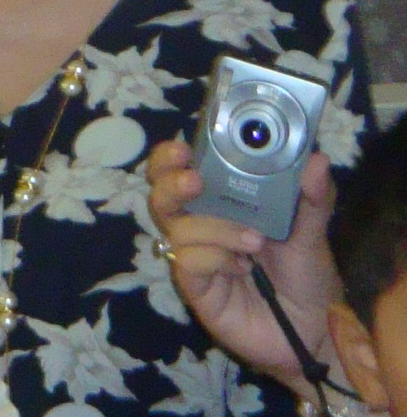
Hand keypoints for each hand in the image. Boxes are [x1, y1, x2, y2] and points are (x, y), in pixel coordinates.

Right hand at [147, 137, 340, 393]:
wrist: (314, 331)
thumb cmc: (306, 277)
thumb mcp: (311, 233)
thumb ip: (313, 199)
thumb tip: (317, 160)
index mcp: (222, 202)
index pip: (181, 169)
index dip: (171, 155)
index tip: (184, 147)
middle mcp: (201, 224)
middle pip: (160, 193)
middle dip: (169, 181)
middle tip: (195, 181)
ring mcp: (195, 256)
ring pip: (174, 226)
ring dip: (213, 228)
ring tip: (253, 242)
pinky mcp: (195, 287)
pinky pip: (187, 261)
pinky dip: (215, 259)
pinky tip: (240, 268)